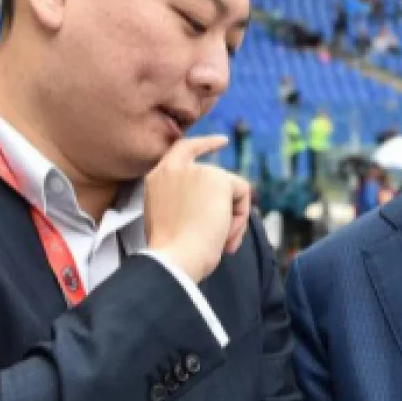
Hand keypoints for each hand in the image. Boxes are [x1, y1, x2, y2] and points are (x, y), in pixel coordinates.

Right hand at [144, 136, 252, 282]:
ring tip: (220, 241)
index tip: (223, 141)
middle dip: (226, 210)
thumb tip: (221, 205)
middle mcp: (173, 169)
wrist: (174, 258)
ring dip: (232, 219)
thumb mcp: (173, 218)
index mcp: (158, 179)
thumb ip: (189, 201)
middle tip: (221, 240)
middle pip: (217, 180)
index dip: (205, 144)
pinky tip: (225, 232)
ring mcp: (196, 171)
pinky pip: (243, 193)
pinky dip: (241, 216)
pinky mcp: (216, 178)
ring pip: (231, 190)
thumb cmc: (173, 251)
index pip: (182, 150)